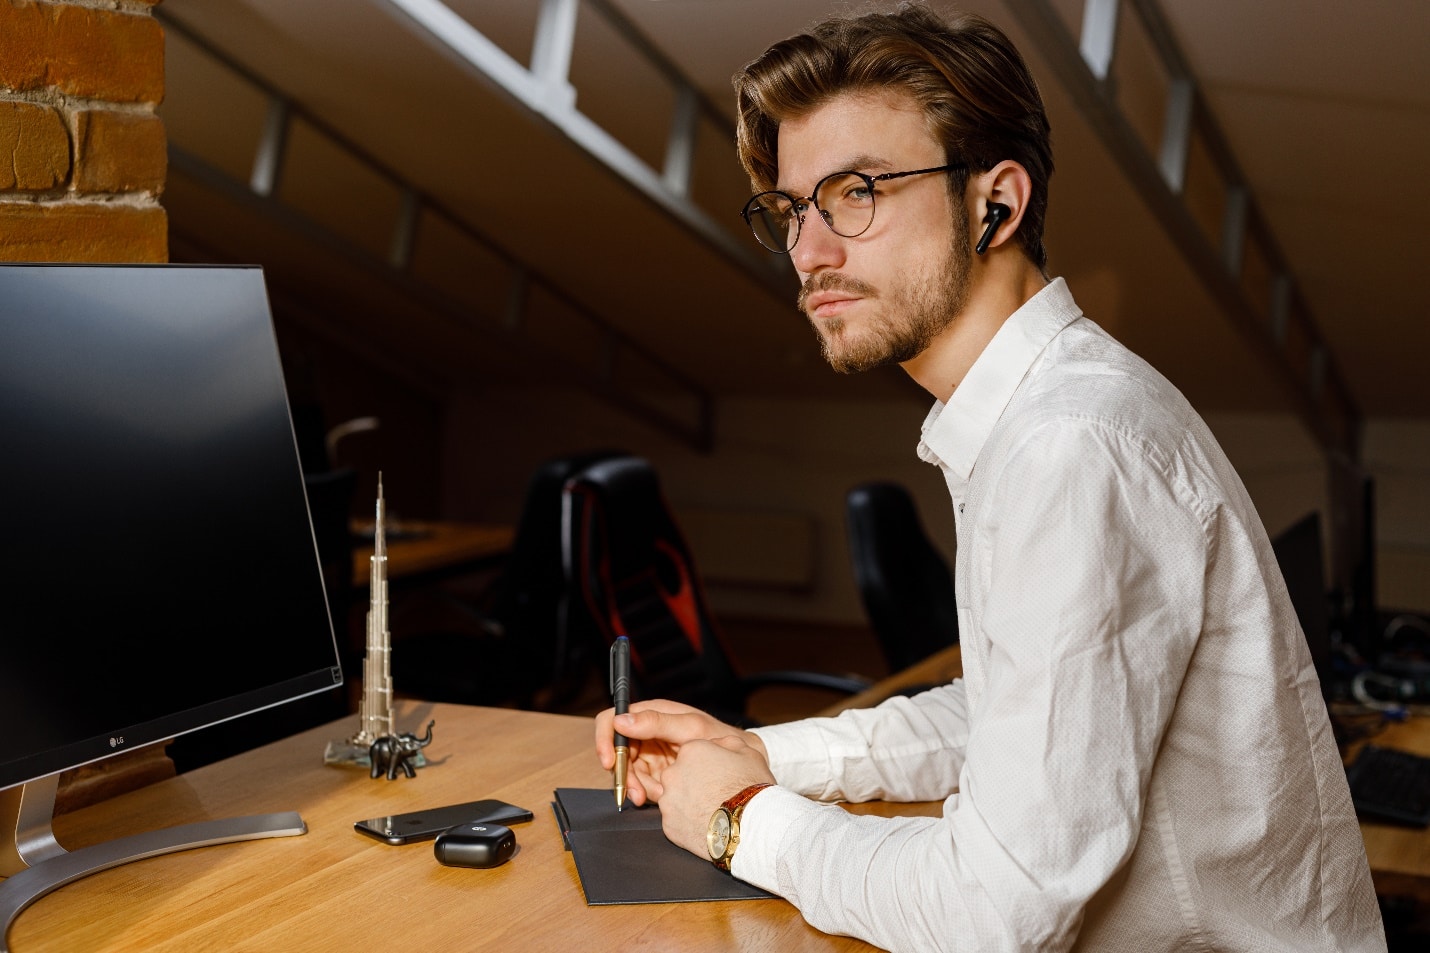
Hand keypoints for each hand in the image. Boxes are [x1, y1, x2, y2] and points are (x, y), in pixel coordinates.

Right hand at [594, 699, 766, 806]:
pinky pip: (642, 785)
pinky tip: (662, 797)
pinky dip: (648, 794)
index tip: (607, 761)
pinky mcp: (659, 775)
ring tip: (654, 796)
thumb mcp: (691, 728)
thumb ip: (657, 722)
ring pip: (628, 772)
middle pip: (618, 751)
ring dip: (636, 787)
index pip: (614, 719)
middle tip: (635, 792)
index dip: (605, 739)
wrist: (743, 766)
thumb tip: (621, 720)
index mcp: (653, 714)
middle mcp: (648, 733)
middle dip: (623, 773)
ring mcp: (653, 755)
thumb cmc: (721, 739)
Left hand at [655, 735, 774, 856]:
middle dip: (693, 783)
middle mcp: (672, 773)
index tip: (719, 776)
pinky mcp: (668, 825)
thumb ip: (726, 743)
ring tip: (711, 811)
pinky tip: (705, 825)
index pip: (691, 754)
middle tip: (714, 794)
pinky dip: (686, 823)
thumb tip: (716, 744)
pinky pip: (675, 820)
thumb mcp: (748, 753)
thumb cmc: (751, 788)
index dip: (707, 766)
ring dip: (688, 803)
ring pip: (674, 798)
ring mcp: (668, 801)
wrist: (749, 827)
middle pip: (679, 775)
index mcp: (690, 751)